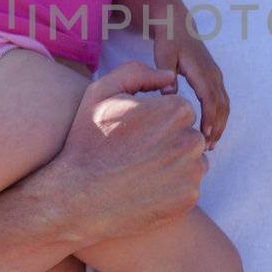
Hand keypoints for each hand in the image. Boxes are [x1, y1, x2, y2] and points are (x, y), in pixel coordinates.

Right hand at [53, 61, 209, 248]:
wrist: (79, 197)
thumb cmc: (89, 141)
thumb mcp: (102, 93)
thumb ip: (137, 73)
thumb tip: (169, 77)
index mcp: (177, 110)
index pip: (179, 112)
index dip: (156, 121)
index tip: (135, 133)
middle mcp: (192, 139)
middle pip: (188, 136)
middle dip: (168, 142)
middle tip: (137, 154)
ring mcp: (193, 172)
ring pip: (191, 163)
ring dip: (173, 165)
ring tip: (141, 172)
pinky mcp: (189, 198)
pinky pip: (188, 188)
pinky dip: (172, 190)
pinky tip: (146, 190)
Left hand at [153, 23, 230, 145]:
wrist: (178, 24)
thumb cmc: (169, 40)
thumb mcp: (164, 54)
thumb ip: (166, 75)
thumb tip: (169, 95)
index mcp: (201, 69)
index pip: (209, 97)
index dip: (210, 117)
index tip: (206, 134)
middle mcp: (213, 74)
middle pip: (221, 104)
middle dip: (218, 127)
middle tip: (208, 147)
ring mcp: (215, 76)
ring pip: (224, 104)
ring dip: (221, 124)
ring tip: (211, 143)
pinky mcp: (213, 78)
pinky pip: (222, 100)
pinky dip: (220, 116)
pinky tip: (212, 129)